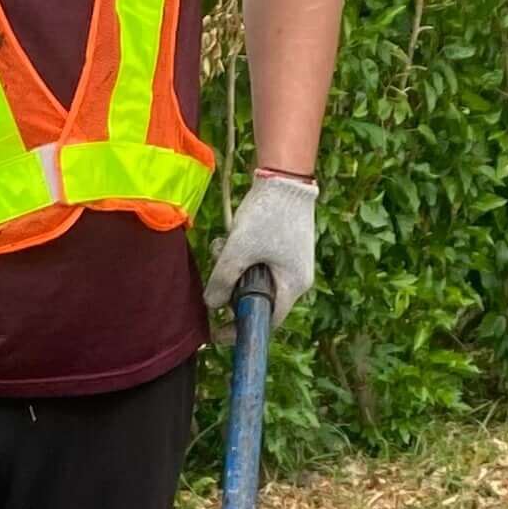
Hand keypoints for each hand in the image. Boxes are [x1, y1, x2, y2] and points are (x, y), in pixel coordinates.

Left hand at [204, 171, 317, 323]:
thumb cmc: (267, 215)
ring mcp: (290, 261)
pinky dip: (240, 256)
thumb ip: (222, 281)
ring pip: (253, 279)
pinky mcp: (282, 246)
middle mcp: (297, 278)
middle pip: (257, 300)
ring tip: (222, 248)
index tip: (216, 333)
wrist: (284, 175)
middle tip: (216, 278)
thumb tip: (210, 305)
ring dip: (232, 270)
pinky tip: (230, 239)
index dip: (240, 330)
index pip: (267, 322)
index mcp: (294, 286)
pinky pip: (256, 262)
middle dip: (231, 291)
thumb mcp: (238, 250)